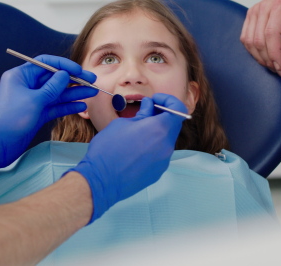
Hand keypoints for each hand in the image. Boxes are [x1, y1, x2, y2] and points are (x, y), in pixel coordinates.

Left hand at [0, 55, 97, 183]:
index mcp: (21, 76)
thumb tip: (64, 75)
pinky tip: (81, 106)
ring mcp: (32, 101)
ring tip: (92, 93)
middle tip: (92, 81)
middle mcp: (27, 86)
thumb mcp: (33, 101)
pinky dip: (67, 106)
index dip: (64, 65)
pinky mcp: (36, 114)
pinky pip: (55, 107)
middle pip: (54, 78)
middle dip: (74, 80)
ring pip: (57, 94)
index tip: (79, 70)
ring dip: (74, 93)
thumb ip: (52, 88)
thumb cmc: (9, 120)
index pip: (46, 63)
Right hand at [68, 93, 186, 222]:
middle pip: (172, 125)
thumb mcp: (122, 124)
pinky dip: (151, 146)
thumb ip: (141, 114)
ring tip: (136, 132)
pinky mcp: (158, 172)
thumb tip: (149, 108)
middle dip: (160, 116)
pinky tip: (134, 149)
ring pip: (165, 140)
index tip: (154, 100)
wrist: (101, 180)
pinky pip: (159, 154)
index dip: (168, 101)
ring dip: (155, 132)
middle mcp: (166, 145)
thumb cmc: (108, 149)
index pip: (178, 109)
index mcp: (159, 129)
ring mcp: (164, 161)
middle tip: (144, 113)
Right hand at [240, 0, 280, 76]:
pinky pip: (245, 38)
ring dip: (259, 57)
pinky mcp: (250, 16)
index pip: (271, 34)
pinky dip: (253, 50)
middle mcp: (263, 7)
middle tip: (280, 70)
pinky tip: (265, 55)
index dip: (274, 54)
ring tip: (273, 64)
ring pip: (249, 41)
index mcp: (280, 5)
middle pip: (258, 40)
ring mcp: (254, 11)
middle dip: (268, 59)